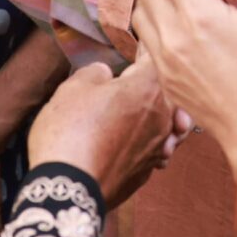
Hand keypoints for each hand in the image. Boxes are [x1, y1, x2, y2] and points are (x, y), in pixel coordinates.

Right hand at [28, 54, 180, 208]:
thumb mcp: (74, 87)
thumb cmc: (70, 132)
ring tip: (142, 112)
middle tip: (137, 79)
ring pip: (168, 124)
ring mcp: (158, 147)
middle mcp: (162, 116)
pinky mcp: (146, 171)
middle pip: (168, 92)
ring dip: (157, 116)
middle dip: (154, 85)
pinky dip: (145, 143)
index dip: (143, 49)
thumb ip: (95, 73)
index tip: (134, 48)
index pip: (154, 58)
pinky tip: (129, 142)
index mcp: (148, 87)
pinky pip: (154, 149)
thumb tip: (105, 75)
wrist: (68, 188)